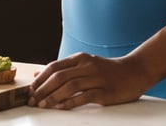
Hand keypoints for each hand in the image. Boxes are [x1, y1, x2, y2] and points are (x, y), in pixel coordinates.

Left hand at [28, 52, 148, 109]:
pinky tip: (62, 107)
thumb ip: (64, 69)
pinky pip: (85, 97)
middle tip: (32, 100)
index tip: (30, 90)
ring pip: (70, 86)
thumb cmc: (107, 70)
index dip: (41, 79)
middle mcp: (88, 66)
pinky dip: (71, 102)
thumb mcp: (85, 64)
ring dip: (53, 96)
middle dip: (43, 89)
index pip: (54, 67)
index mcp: (81, 58)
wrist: (135, 71)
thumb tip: (38, 74)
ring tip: (43, 105)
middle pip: (60, 76)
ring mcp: (97, 78)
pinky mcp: (106, 91)